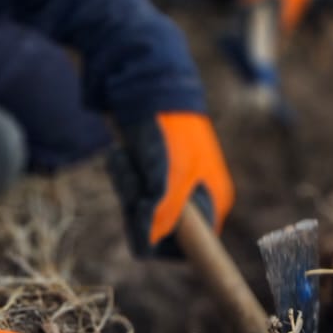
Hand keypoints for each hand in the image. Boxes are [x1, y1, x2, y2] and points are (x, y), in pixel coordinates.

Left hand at [108, 111, 235, 255]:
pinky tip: (120, 156)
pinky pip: (132, 192)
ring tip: (123, 158)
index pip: (189, 248)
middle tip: (131, 175)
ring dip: (127, 187)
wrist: (152, 83)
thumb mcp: (170, 174)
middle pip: (158, 230)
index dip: (163, 238)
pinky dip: (124, 176)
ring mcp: (174, 187)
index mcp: (213, 203)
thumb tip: (147, 246)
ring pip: (140, 211)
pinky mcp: (153, 174)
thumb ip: (162, 212)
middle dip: (138, 206)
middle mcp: (196, 200)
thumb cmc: (170, 128)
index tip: (144, 216)